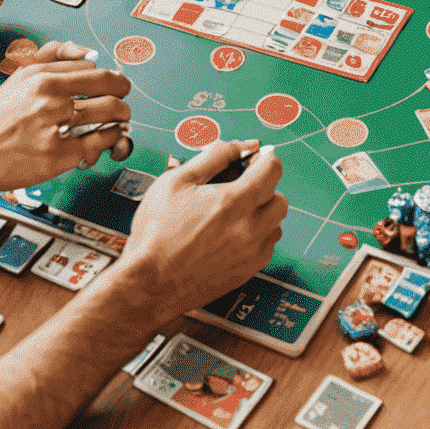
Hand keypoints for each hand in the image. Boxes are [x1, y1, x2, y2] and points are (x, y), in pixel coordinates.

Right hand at [0, 44, 132, 192]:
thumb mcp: (20, 76)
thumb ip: (53, 57)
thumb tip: (88, 52)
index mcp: (42, 76)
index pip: (93, 67)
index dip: (107, 79)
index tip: (111, 86)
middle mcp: (50, 97)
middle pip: (110, 87)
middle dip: (123, 95)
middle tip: (122, 104)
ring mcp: (55, 126)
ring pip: (111, 112)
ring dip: (121, 117)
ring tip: (116, 122)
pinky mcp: (59, 155)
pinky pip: (100, 142)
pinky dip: (109, 140)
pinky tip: (103, 140)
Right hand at [119, 139, 287, 309]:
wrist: (149, 282)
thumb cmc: (157, 233)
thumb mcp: (176, 181)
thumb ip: (213, 157)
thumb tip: (238, 145)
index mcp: (234, 202)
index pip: (273, 169)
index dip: (262, 159)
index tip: (250, 160)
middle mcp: (251, 229)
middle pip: (280, 198)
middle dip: (264, 187)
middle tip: (238, 187)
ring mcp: (252, 253)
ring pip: (276, 224)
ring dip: (261, 213)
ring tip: (231, 213)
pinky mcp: (247, 272)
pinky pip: (266, 247)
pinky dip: (256, 236)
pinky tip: (229, 234)